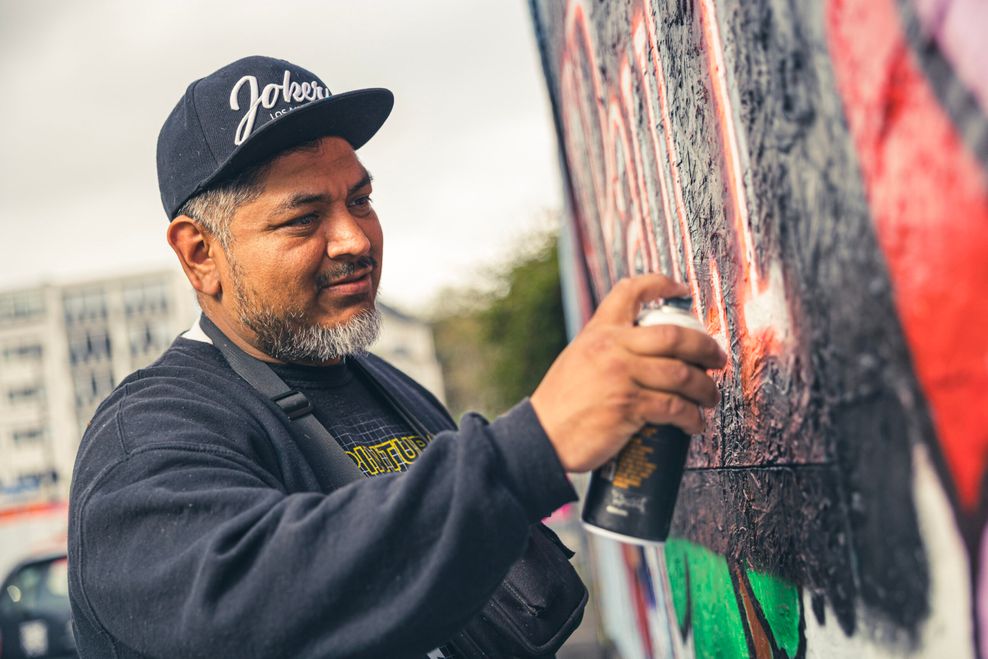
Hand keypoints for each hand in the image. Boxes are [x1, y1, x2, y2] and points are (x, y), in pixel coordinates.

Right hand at [530, 274, 726, 472]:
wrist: (541, 437)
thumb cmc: (561, 405)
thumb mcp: (579, 360)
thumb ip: (608, 350)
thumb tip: (648, 353)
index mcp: (599, 332)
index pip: (630, 292)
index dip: (660, 284)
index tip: (681, 290)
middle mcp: (611, 347)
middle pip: (675, 336)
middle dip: (705, 347)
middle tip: (717, 359)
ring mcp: (621, 376)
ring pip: (682, 374)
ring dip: (706, 389)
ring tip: (710, 398)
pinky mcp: (628, 406)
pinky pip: (674, 407)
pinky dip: (692, 417)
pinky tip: (695, 424)